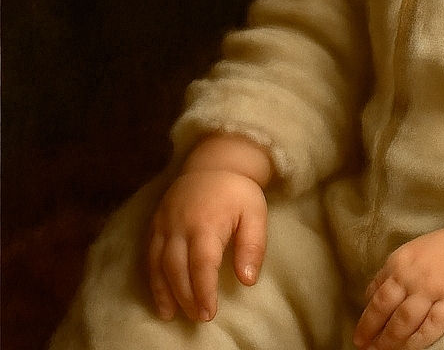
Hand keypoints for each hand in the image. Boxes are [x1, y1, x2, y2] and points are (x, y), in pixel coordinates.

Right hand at [148, 135, 271, 322]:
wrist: (213, 164)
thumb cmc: (237, 193)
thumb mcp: (255, 213)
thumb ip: (253, 245)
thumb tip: (247, 280)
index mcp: (206, 222)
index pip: (202, 264)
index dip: (204, 291)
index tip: (210, 312)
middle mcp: (179, 224)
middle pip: (177, 268)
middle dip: (186, 296)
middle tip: (199, 317)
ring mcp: (163, 224)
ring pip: (158, 265)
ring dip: (165, 292)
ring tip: (173, 315)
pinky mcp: (154, 225)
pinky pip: (149, 256)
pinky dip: (152, 279)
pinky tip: (160, 296)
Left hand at [353, 213, 443, 349]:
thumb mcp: (416, 251)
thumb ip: (396, 272)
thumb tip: (372, 296)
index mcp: (400, 261)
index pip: (375, 293)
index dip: (366, 317)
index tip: (362, 333)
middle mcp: (412, 275)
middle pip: (384, 310)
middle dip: (372, 333)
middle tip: (366, 348)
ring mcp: (432, 289)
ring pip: (403, 322)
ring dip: (390, 342)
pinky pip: (430, 328)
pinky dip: (417, 342)